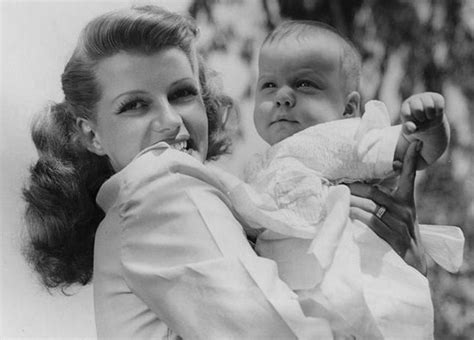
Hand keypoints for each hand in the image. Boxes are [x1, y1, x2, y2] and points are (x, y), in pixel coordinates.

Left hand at [348, 141, 426, 274]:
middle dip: (353, 187)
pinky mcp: (394, 238)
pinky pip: (371, 222)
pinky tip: (345, 212)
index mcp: (407, 200)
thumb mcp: (399, 213)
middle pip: (375, 192)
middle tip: (336, 184)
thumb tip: (360, 187)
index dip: (411, 159)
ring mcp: (400, 224)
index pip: (410, 176)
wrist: (416, 263)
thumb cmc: (401, 233)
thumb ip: (385, 199)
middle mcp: (405, 210)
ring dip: (350, 202)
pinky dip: (355, 215)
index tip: (414, 142)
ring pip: (370, 206)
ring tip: (335, 197)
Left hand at [400, 92, 444, 133]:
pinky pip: (439, 104)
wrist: (430, 121)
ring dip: (430, 115)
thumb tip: (412, 127)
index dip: (412, 121)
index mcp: (405, 106)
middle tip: (422, 119)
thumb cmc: (417, 125)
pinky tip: (436, 113)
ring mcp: (425, 97)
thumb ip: (407, 130)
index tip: (413, 122)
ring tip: (429, 116)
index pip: (406, 114)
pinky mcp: (436, 97)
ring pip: (429, 106)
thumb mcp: (410, 130)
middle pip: (417, 109)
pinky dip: (439, 111)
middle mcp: (414, 99)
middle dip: (421, 118)